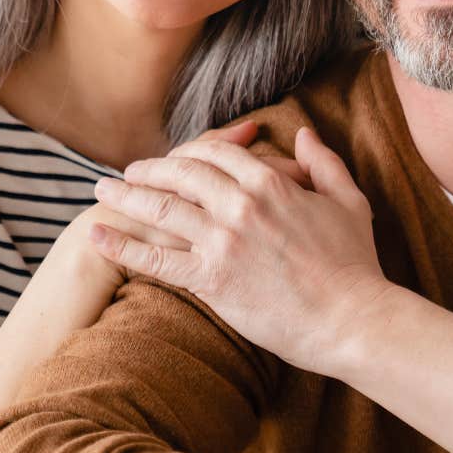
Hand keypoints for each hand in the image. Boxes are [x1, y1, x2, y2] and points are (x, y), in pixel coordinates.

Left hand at [86, 125, 389, 371]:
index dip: (187, 153)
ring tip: (101, 192)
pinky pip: (156, 260)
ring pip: (161, 209)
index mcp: (270, 183)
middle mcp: (240, 205)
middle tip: (126, 173)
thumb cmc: (355, 265)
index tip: (171, 159)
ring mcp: (223, 242)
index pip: (214, 155)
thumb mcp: (347, 202)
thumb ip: (323, 163)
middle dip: (147, 170)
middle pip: (180, 174)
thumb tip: (304, 133)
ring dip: (125, 197)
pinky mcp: (211, 279)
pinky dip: (122, 246)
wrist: (351, 319)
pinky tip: (96, 237)